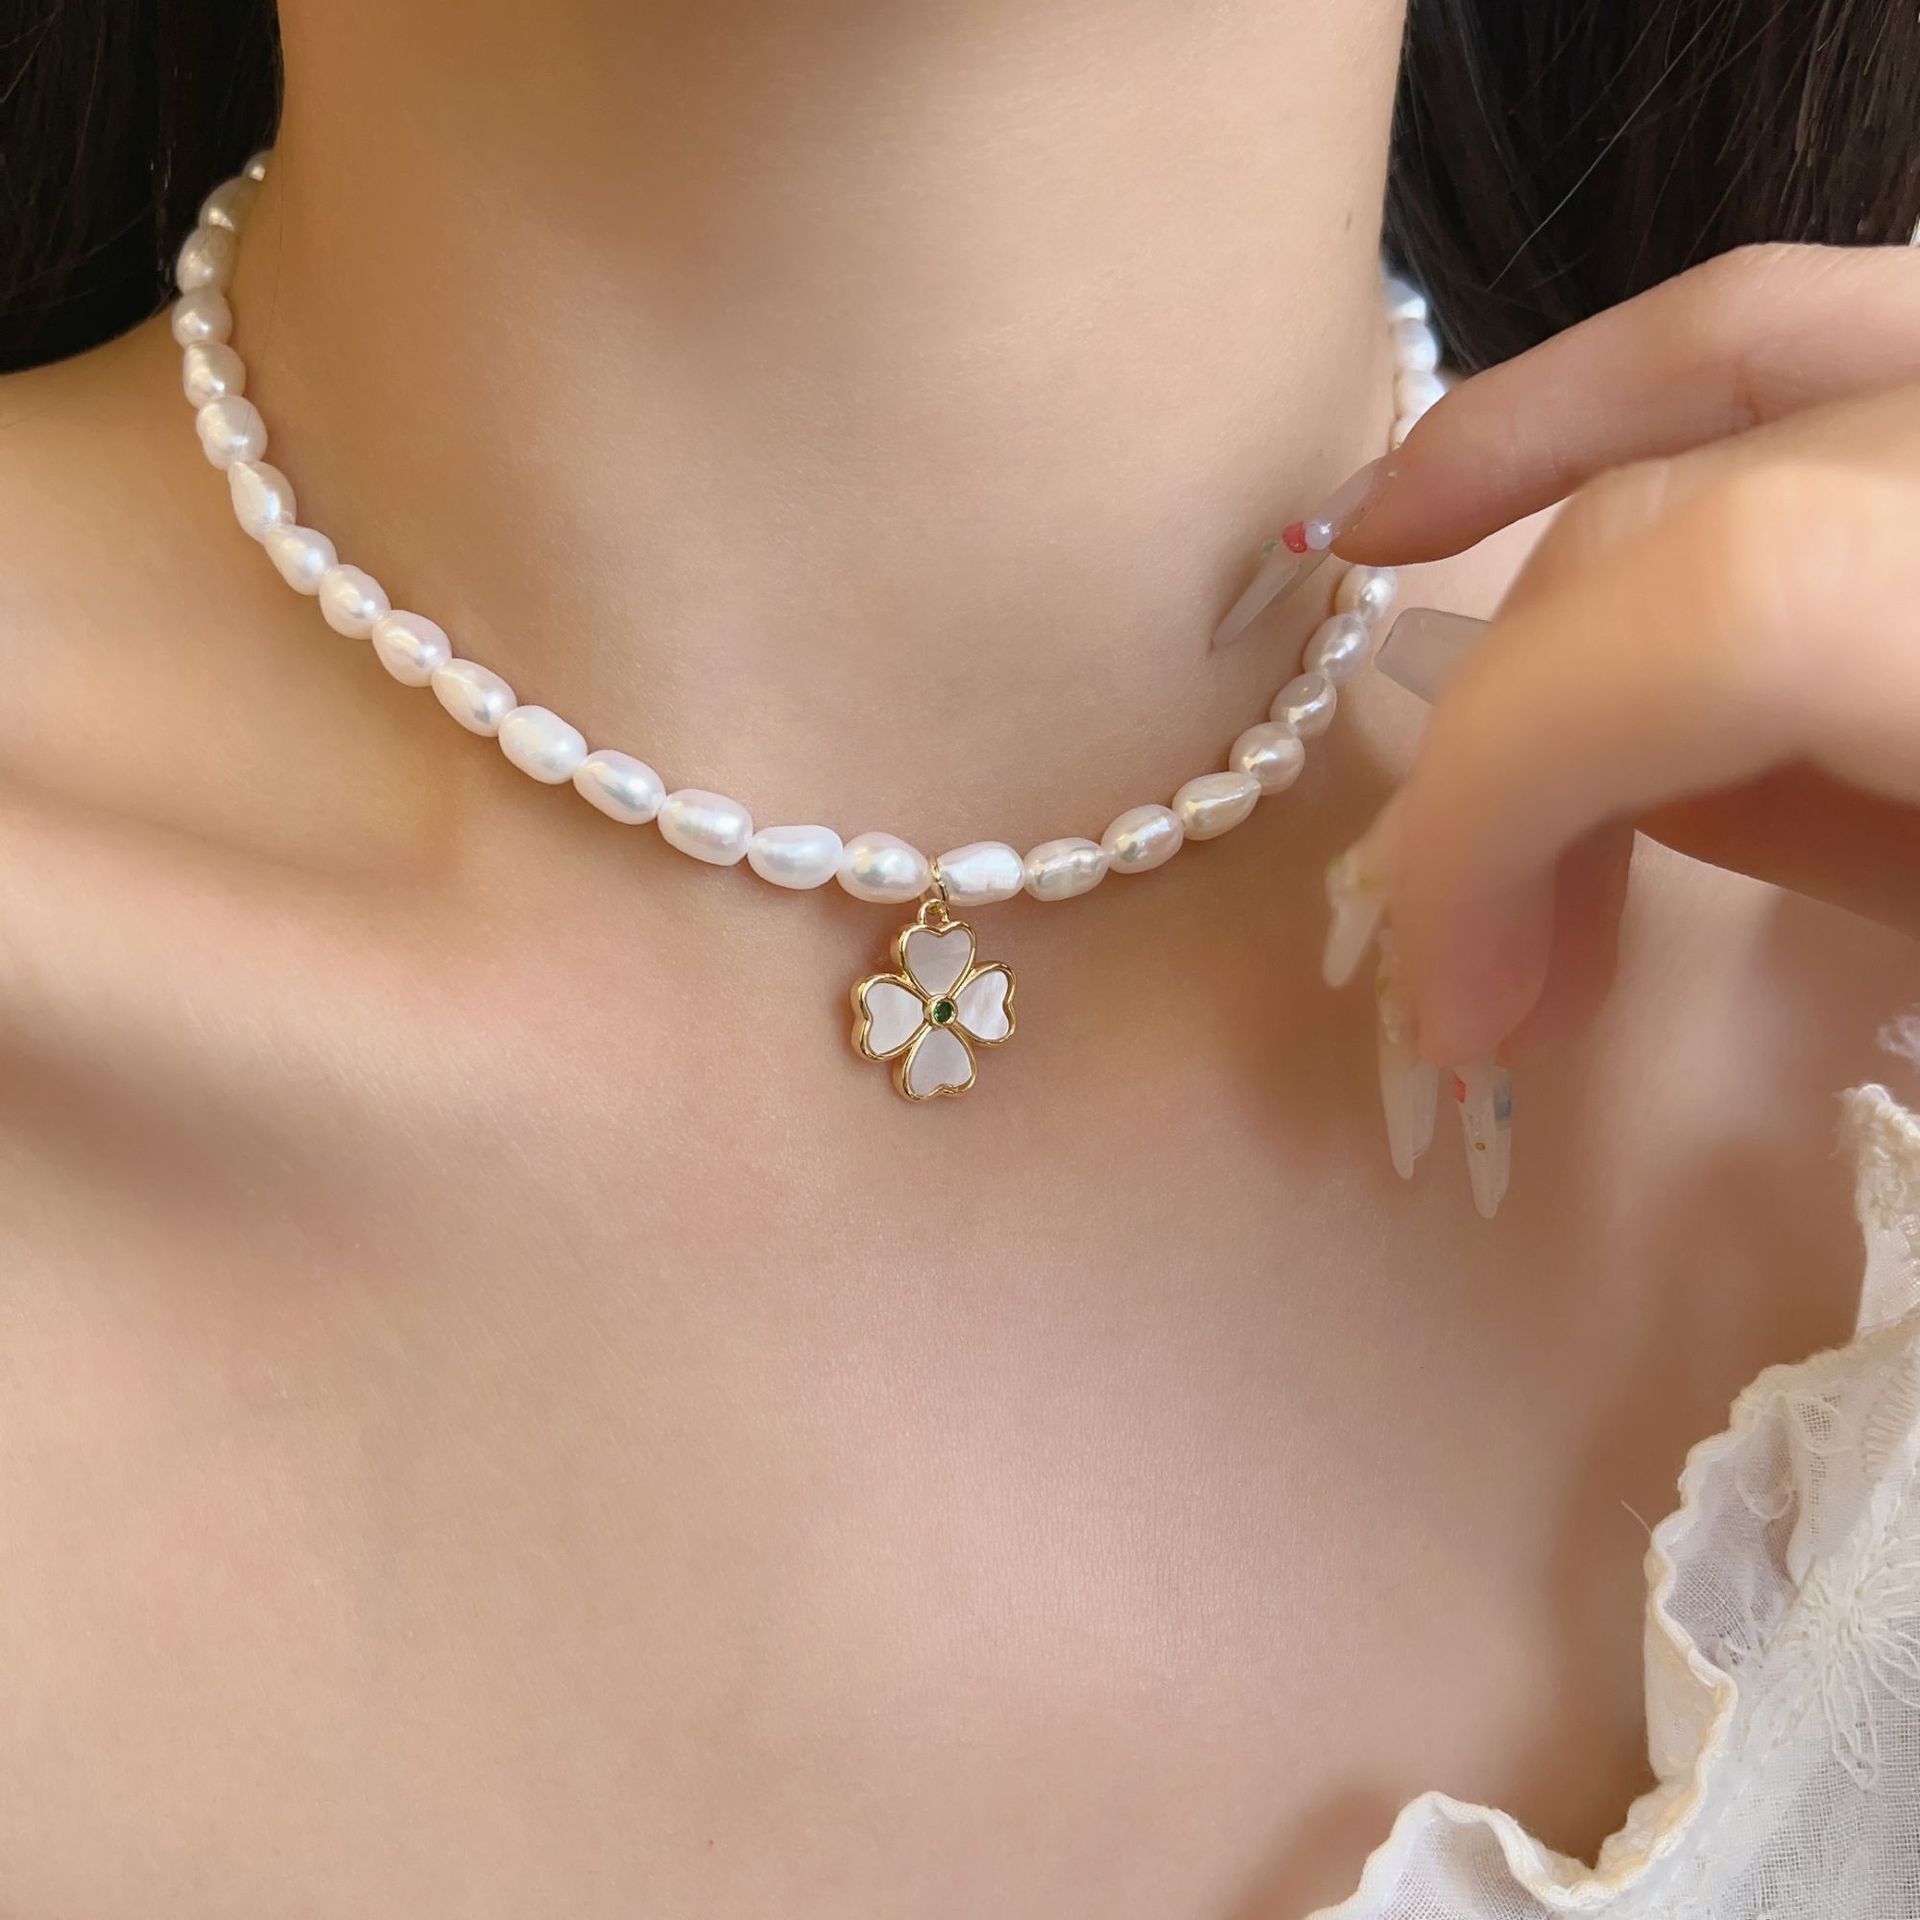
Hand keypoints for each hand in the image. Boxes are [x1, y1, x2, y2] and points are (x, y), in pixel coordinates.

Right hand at [1341, 243, 1919, 1072]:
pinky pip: (1778, 319)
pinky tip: (1454, 470)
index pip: (1708, 617)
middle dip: (1513, 762)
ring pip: (1703, 371)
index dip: (1514, 807)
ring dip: (1508, 514)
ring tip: (1382, 643)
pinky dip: (1609, 384)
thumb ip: (1832, 849)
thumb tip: (1606, 814)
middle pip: (1670, 531)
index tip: (1466, 1003)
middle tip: (1487, 966)